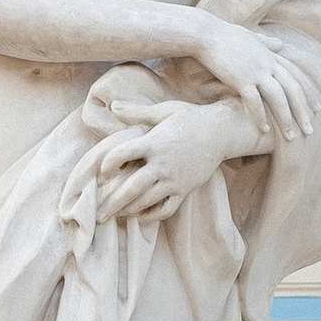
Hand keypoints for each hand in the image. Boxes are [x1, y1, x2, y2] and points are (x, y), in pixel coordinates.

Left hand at [87, 98, 239, 221]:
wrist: (222, 132)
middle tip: (98, 213)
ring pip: (147, 201)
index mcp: (154, 143)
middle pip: (132, 188)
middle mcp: (163, 164)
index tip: (102, 172)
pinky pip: (166, 209)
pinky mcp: (185, 189)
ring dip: (128, 210)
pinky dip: (152, 216)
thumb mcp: (164, 111)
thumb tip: (112, 105)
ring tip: (115, 215)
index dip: (107, 164)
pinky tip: (141, 216)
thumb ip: (136, 112)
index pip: (122, 154)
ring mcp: (175, 179)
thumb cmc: (191, 118)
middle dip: (112, 202)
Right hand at [186, 10, 317, 142]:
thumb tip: (280, 43)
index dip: (308, 94)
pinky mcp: (240, 79)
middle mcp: (268, 64)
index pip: (297, 77)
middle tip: (310, 131)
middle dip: (303, 112)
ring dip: (286, 119)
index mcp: (272, 56)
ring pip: (278, 98)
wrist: (206, 34)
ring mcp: (255, 72)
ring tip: (291, 137)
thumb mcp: (251, 37)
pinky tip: (265, 129)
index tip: (317, 109)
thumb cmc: (225, 36)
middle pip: (293, 91)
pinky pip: (254, 102)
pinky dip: (261, 116)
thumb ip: (267, 43)